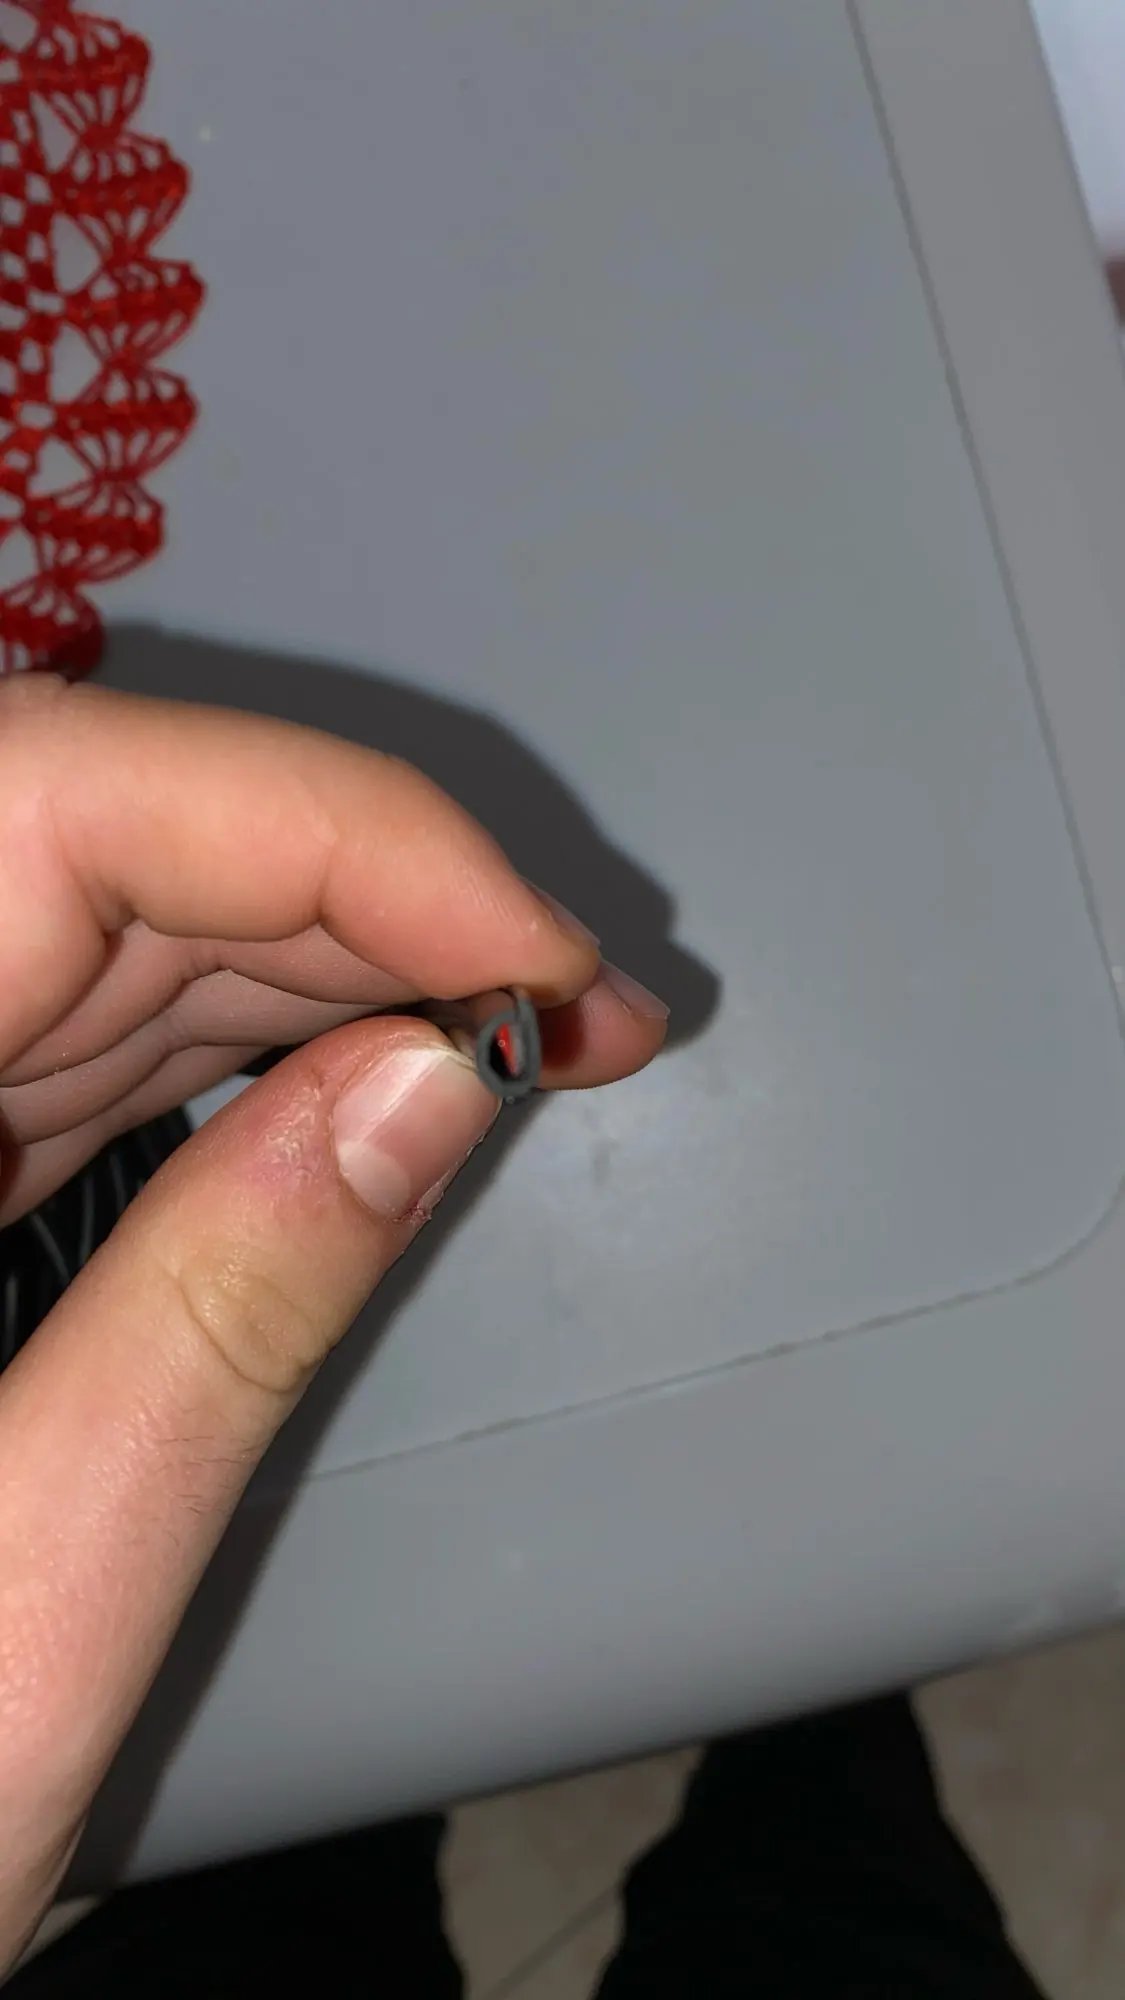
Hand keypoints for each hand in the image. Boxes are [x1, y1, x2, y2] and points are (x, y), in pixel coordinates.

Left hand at [0, 671, 665, 1962]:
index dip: (328, 836)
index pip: (51, 809)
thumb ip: (220, 1315)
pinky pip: (72, 1035)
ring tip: (511, 1041)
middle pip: (89, 847)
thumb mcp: (18, 1603)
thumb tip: (429, 1089)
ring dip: (324, 966)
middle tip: (566, 1003)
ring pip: (94, 925)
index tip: (529, 947)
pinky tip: (364, 1088)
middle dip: (361, 900)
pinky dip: (241, 1046)